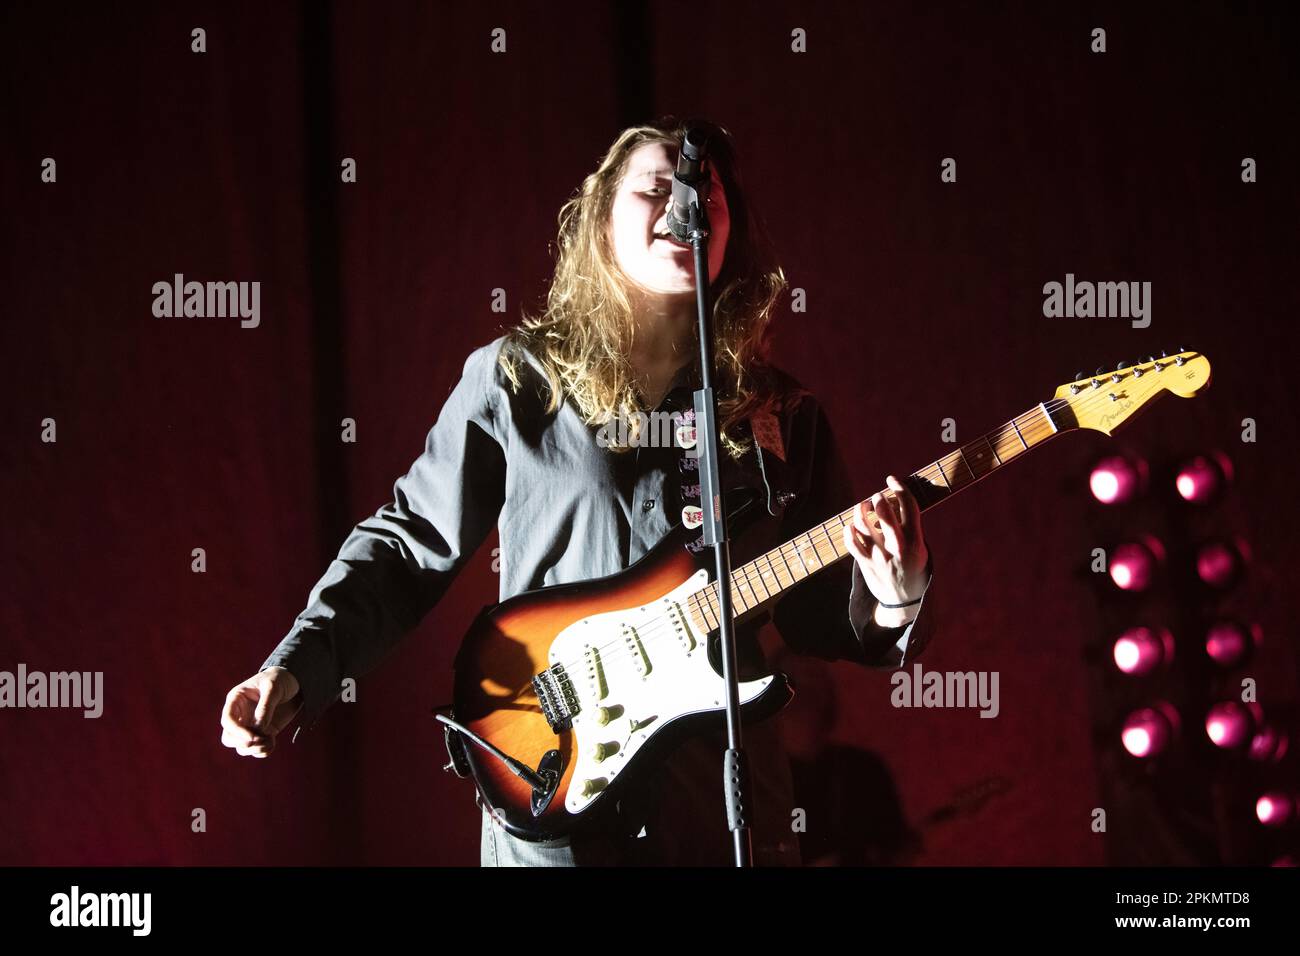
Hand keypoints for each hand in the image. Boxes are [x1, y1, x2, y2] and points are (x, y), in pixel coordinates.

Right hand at [220, 667, 302, 758]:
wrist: (294, 683)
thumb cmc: (279, 679)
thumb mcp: (273, 687)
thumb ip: (265, 706)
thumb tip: (259, 728)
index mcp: (236, 700)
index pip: (227, 720)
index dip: (236, 732)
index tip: (253, 736)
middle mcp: (240, 715)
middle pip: (229, 738)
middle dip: (243, 743)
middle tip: (261, 739)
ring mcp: (251, 726)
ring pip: (241, 747)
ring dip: (254, 749)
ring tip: (270, 741)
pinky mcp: (263, 733)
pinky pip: (257, 750)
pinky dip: (264, 751)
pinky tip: (273, 742)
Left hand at [842, 475, 929, 625]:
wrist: (903, 600)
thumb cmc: (912, 567)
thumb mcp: (920, 547)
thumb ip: (910, 526)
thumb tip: (895, 499)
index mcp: (914, 540)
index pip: (908, 504)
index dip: (899, 487)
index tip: (892, 479)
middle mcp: (896, 546)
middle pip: (883, 511)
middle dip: (877, 498)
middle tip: (876, 497)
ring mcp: (879, 555)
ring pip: (863, 523)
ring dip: (860, 510)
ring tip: (862, 507)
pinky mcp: (865, 563)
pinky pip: (851, 541)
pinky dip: (848, 530)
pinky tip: (851, 526)